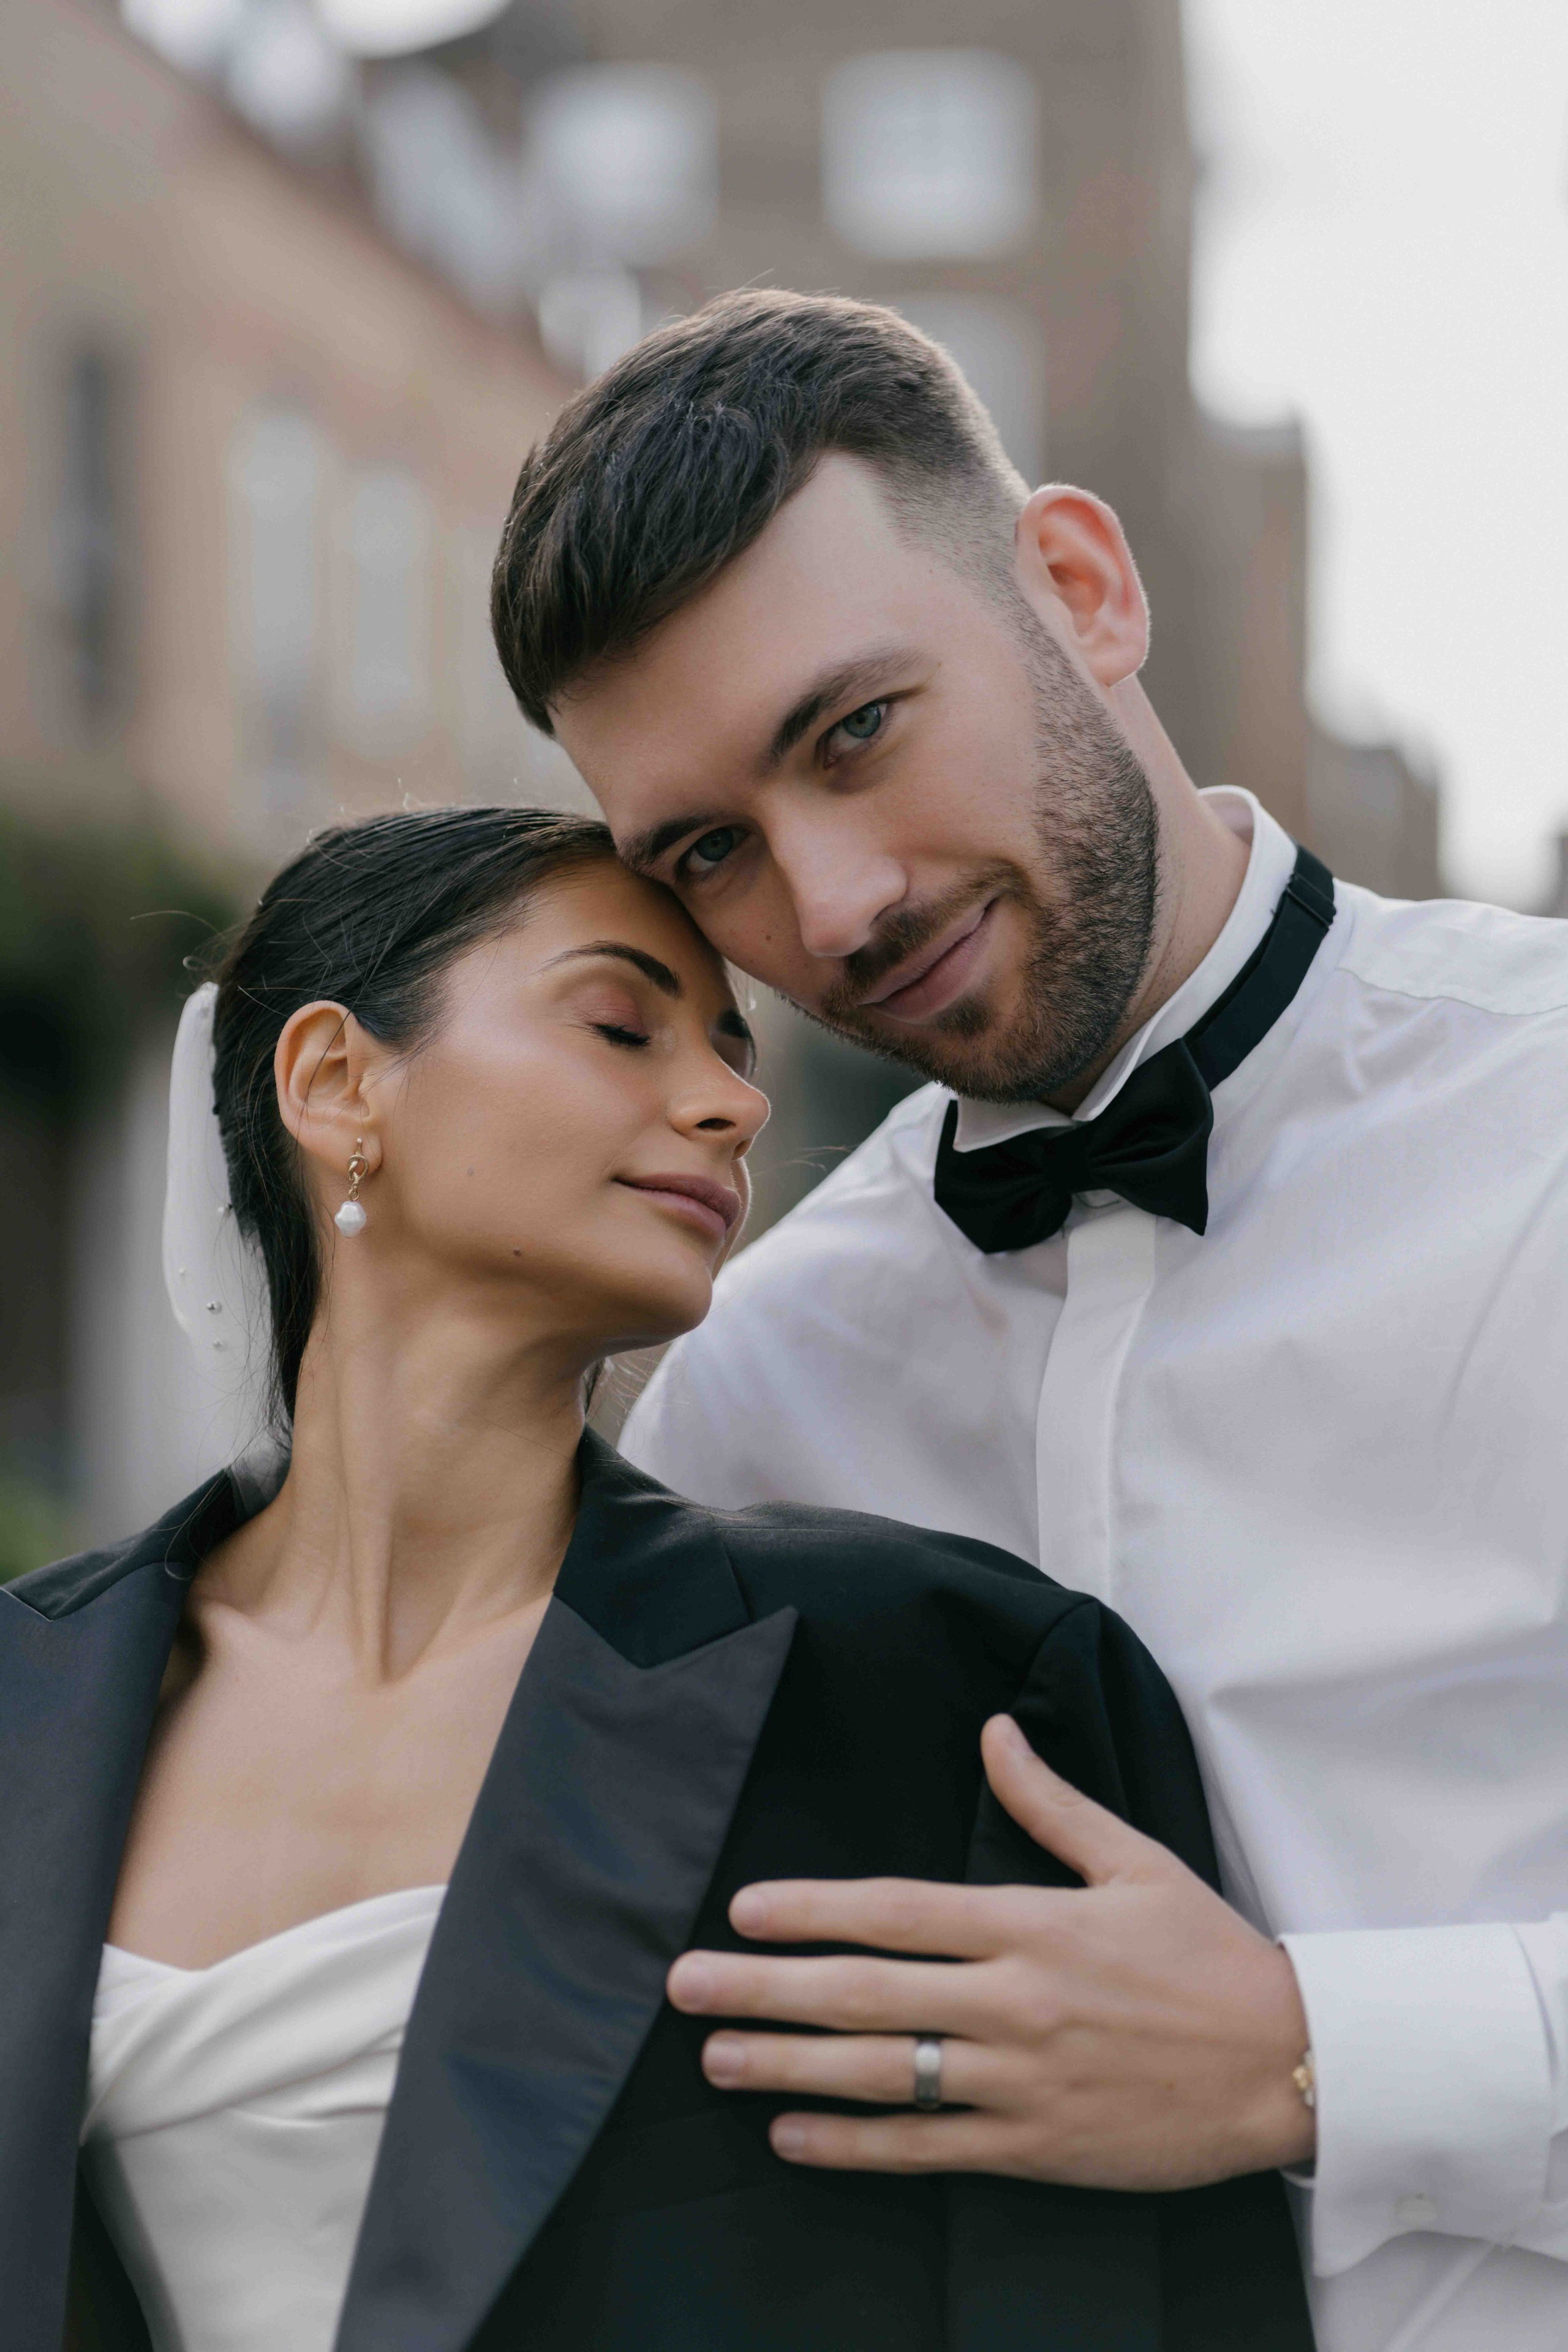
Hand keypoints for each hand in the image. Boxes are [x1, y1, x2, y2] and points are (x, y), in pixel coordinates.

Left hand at [666, 1714, 1315, 2189]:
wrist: (1288, 2065)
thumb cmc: (1210, 1956)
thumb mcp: (1135, 1861)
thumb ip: (1050, 1802)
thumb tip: (993, 1732)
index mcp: (1032, 1925)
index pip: (898, 1911)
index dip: (813, 1909)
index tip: (744, 1907)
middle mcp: (1014, 2001)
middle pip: (865, 1993)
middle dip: (765, 1988)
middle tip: (686, 1985)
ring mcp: (1020, 2080)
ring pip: (882, 2073)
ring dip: (788, 2068)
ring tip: (717, 2059)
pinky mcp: (1036, 2145)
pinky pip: (927, 2147)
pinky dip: (855, 2144)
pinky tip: (794, 2137)